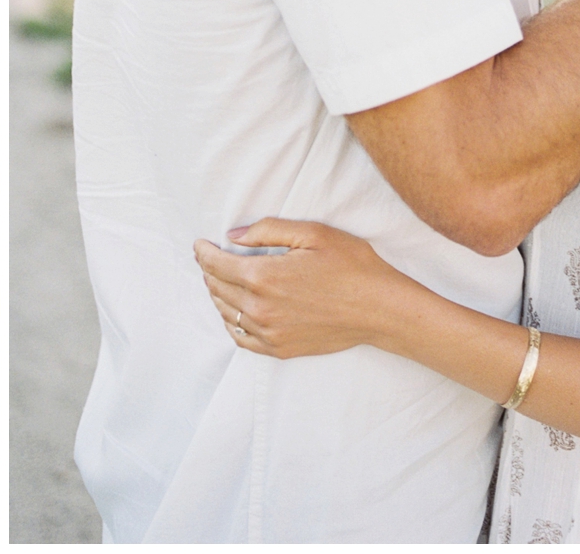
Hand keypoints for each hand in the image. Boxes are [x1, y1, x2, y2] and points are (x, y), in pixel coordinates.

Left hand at [191, 218, 405, 358]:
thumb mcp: (312, 233)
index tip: (199, 244)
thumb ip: (268, 230)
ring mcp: (270, 332)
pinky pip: (242, 339)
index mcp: (264, 276)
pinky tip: (233, 312)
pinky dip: (231, 323)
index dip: (203, 253)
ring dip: (217, 294)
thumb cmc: (351, 265)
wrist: (380, 308)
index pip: (217, 264)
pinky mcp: (281, 349)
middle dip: (208, 270)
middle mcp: (261, 307)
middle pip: (217, 288)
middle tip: (208, 259)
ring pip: (226, 313)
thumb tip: (233, 235)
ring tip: (218, 281)